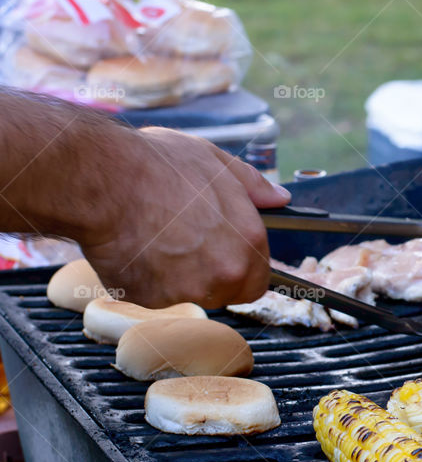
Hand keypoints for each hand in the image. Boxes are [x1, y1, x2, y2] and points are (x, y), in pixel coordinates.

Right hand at [81, 127, 288, 307]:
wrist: (102, 179)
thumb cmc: (159, 166)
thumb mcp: (216, 162)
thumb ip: (253, 186)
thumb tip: (279, 198)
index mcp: (248, 241)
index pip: (259, 281)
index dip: (243, 271)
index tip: (226, 258)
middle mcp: (225, 272)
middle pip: (225, 292)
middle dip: (210, 275)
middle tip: (184, 242)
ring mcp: (188, 290)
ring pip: (188, 294)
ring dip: (176, 277)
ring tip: (155, 237)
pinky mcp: (150, 298)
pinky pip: (152, 294)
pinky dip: (143, 277)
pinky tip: (134, 246)